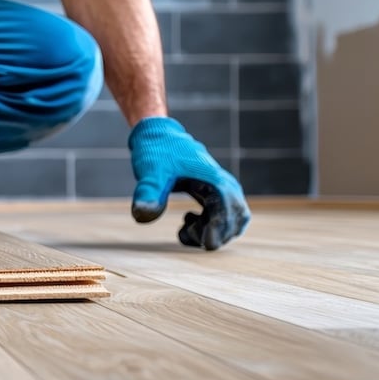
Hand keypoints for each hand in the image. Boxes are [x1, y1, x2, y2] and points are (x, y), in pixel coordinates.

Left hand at [128, 117, 249, 249]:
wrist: (157, 135)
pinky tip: (186, 223)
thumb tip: (142, 215)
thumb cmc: (156, 151)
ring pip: (231, 219)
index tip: (206, 243)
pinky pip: (222, 216)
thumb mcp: (149, 172)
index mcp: (214, 179)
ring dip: (212, 232)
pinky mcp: (213, 193)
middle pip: (236, 218)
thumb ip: (148, 192)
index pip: (228, 209)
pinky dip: (209, 227)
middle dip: (217, 235)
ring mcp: (220, 189)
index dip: (220, 230)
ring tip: (184, 229)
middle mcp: (223, 184)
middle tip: (187, 234)